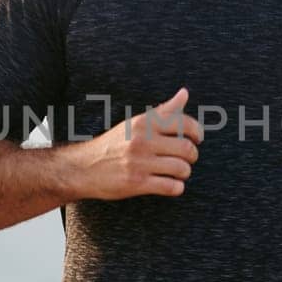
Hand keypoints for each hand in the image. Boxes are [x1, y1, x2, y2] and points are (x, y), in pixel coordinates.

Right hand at [66, 86, 202, 199]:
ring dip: (184, 173)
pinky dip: (177, 187)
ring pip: (182, 168)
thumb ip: (163, 110)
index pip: (183, 123)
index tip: (197, 139)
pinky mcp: (137, 183)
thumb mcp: (136, 123)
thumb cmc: (113, 145)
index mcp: (143, 123)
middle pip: (187, 148)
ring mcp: (140, 162)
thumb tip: (185, 93)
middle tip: (187, 159)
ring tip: (178, 172)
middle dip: (192, 156)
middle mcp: (142, 140)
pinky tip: (171, 184)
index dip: (197, 132)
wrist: (83, 168)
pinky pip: (171, 187)